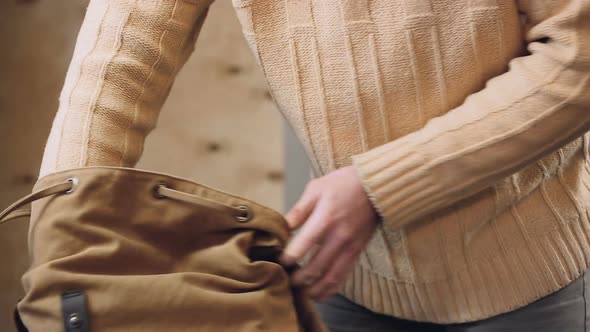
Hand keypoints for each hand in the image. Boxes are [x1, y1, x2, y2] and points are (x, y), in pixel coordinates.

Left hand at [280, 166, 377, 300]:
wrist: (376, 187)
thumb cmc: (343, 184)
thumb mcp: (316, 189)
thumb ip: (298, 211)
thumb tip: (282, 228)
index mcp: (325, 219)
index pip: (302, 247)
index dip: (287, 258)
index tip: (278, 261)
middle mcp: (339, 237)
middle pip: (315, 267)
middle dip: (297, 279)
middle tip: (285, 281)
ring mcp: (350, 247)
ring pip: (331, 277)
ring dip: (314, 290)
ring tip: (301, 294)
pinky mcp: (358, 251)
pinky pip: (344, 275)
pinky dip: (331, 288)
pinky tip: (320, 293)